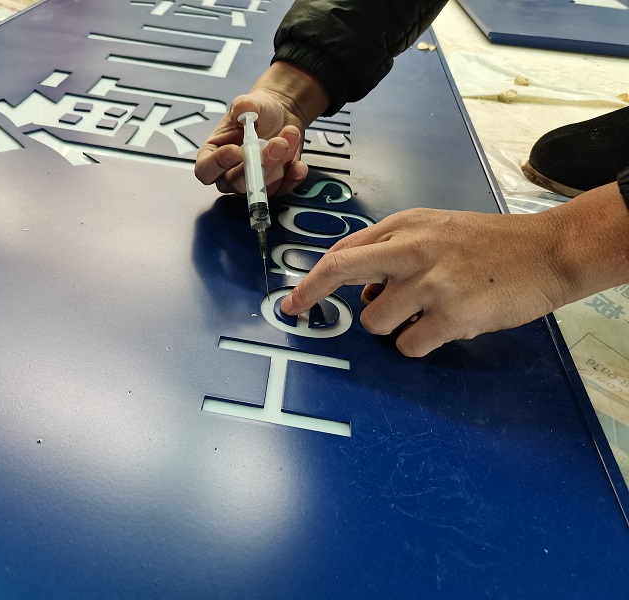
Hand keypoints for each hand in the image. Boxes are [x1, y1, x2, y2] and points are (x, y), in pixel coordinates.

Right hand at [195, 61, 329, 195]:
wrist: (280, 115)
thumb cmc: (257, 112)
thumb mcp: (249, 103)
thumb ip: (243, 105)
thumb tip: (242, 109)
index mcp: (213, 155)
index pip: (206, 170)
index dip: (218, 165)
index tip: (236, 150)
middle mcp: (229, 174)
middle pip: (237, 183)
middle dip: (259, 164)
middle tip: (275, 144)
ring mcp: (251, 182)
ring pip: (262, 186)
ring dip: (280, 162)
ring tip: (289, 135)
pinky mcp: (272, 185)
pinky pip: (281, 189)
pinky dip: (292, 177)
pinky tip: (298, 165)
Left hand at [280, 207, 571, 356]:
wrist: (548, 251)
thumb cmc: (487, 243)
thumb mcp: (433, 228)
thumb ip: (390, 247)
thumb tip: (353, 283)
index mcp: (405, 227)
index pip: (344, 252)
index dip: (313, 278)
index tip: (294, 299)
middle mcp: (412, 249)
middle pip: (341, 270)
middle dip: (309, 293)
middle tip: (293, 311)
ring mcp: (431, 283)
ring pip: (374, 321)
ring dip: (389, 327)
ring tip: (420, 316)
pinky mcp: (452, 316)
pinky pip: (408, 344)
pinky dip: (418, 343)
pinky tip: (443, 327)